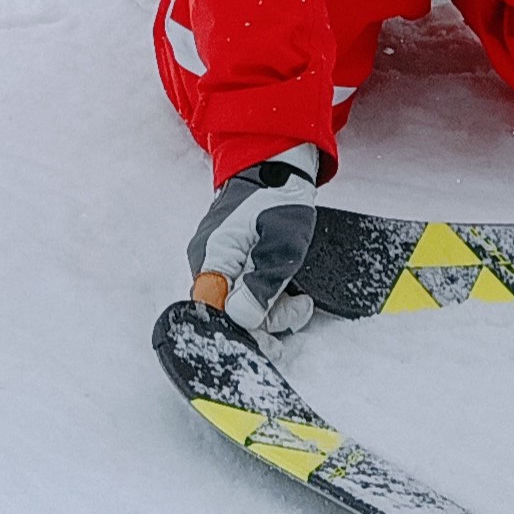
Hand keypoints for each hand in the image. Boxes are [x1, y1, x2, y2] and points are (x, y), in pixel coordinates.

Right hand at [188, 144, 318, 334]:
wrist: (279, 166)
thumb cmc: (279, 197)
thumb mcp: (282, 240)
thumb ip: (263, 281)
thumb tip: (244, 319)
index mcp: (214, 258)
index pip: (215, 312)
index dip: (240, 334)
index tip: (267, 348)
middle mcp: (210, 264)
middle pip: (228, 312)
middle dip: (263, 325)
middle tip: (294, 323)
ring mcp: (221, 262)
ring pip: (241, 303)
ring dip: (273, 311)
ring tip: (303, 305)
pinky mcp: (235, 261)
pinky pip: (247, 290)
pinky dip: (269, 298)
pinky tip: (292, 297)